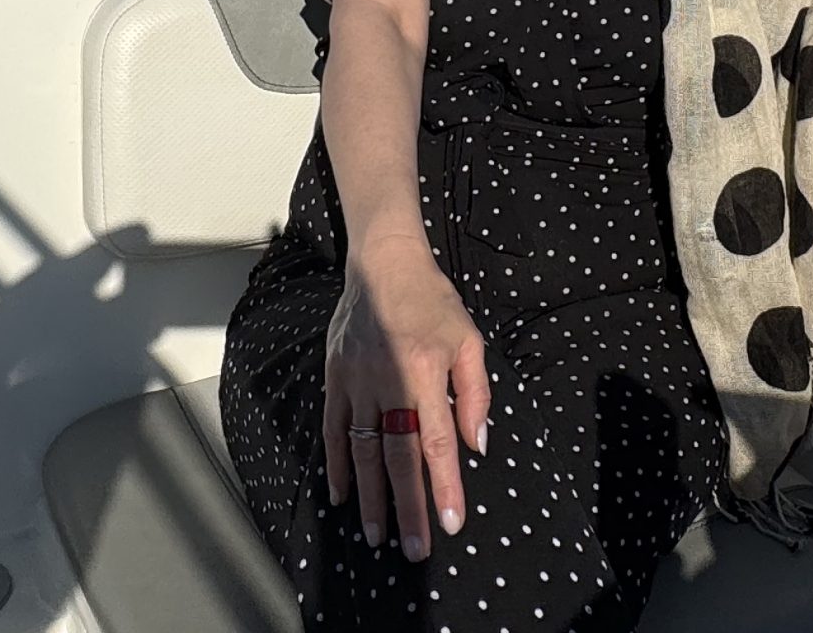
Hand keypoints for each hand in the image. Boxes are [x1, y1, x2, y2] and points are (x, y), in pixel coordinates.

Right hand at [322, 238, 490, 561]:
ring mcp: (356, 381)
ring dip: (370, 496)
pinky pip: (333, 430)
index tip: (451, 522)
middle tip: (415, 548)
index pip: (437, 440)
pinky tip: (343, 494)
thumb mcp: (469, 339)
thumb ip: (475, 392)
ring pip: (363, 450)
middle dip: (408, 506)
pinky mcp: (335, 378)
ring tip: (377, 534)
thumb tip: (478, 444)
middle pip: (398, 455)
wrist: (383, 264)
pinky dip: (337, 465)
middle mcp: (388, 380)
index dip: (445, 484)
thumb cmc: (431, 302)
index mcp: (425, 370)